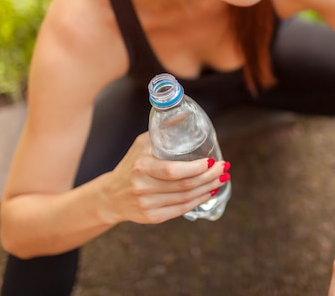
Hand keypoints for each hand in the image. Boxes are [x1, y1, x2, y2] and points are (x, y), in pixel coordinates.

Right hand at [102, 132, 229, 223]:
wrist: (111, 195)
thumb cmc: (131, 164)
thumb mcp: (141, 144)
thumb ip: (162, 132)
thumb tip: (185, 116)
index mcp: (141, 166)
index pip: (173, 171)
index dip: (196, 168)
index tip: (211, 161)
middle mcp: (143, 187)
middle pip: (184, 185)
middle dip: (209, 177)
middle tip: (223, 168)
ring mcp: (147, 204)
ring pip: (186, 199)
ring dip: (207, 189)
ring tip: (220, 179)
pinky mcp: (152, 217)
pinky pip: (181, 210)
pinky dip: (198, 201)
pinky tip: (208, 193)